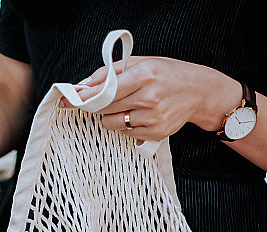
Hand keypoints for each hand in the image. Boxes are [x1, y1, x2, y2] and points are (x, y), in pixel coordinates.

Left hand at [65, 57, 238, 139]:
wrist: (199, 92)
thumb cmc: (168, 74)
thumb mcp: (142, 63)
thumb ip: (112, 71)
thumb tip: (85, 84)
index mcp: (144, 76)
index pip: (105, 90)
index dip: (84, 96)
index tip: (67, 99)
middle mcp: (149, 98)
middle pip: (104, 108)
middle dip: (96, 104)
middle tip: (98, 100)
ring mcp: (153, 118)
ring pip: (111, 123)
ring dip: (110, 115)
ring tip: (125, 105)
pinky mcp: (155, 132)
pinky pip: (125, 132)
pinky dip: (124, 124)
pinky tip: (137, 114)